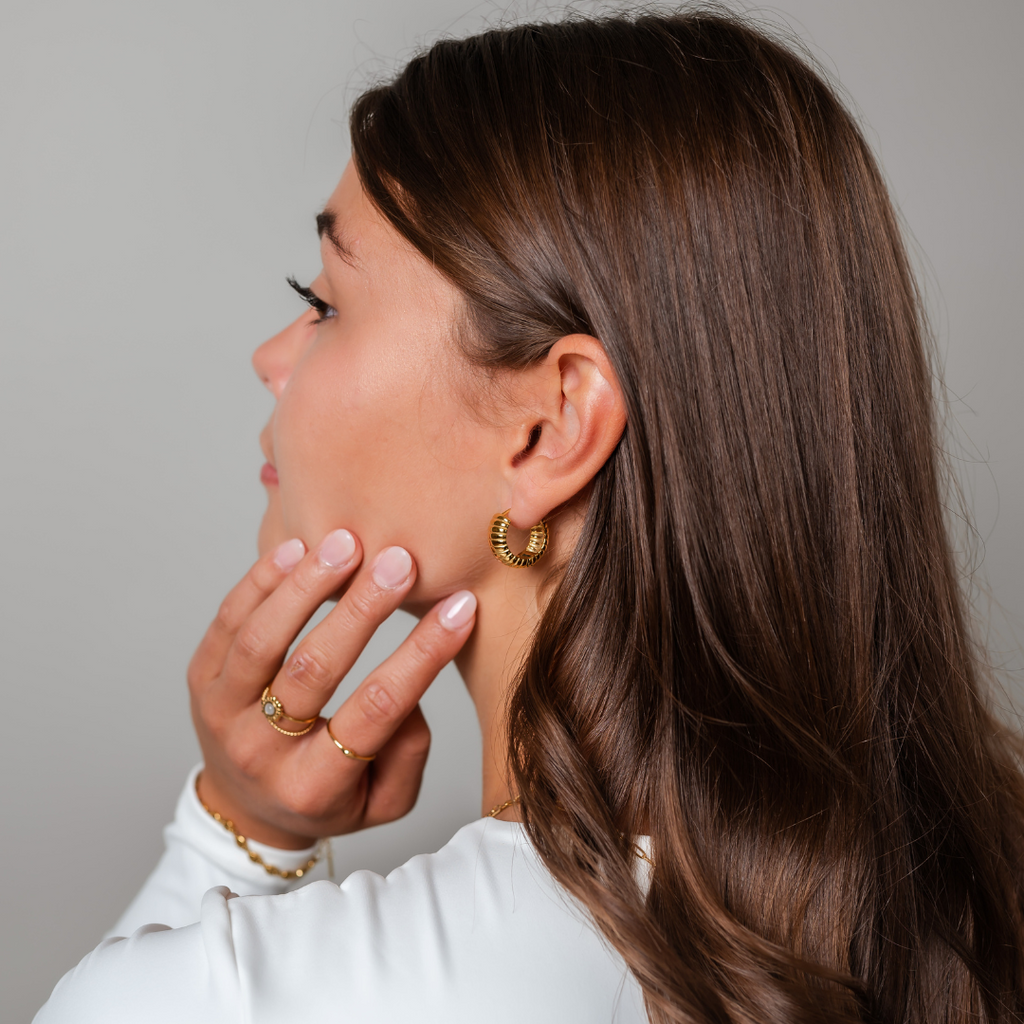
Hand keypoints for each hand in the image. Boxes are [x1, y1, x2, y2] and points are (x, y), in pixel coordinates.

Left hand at [187, 529, 476, 848]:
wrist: (244, 809)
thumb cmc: (327, 797)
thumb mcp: (384, 802)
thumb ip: (408, 755)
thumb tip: (411, 687)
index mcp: (315, 785)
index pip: (375, 711)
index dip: (421, 656)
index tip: (459, 607)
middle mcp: (261, 751)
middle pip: (313, 670)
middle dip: (361, 610)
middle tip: (399, 562)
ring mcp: (222, 713)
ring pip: (261, 640)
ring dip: (306, 586)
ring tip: (346, 543)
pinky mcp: (200, 680)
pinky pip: (227, 623)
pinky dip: (261, 582)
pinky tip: (296, 549)